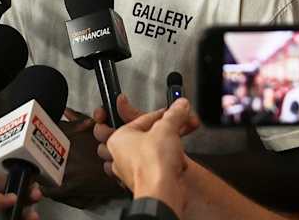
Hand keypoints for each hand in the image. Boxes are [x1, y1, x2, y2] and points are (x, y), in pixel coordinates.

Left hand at [106, 99, 192, 214]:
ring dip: (169, 146)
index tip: (174, 112)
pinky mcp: (146, 182)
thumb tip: (180, 106)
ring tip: (178, 144)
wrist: (162, 193)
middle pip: (148, 135)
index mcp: (118, 139)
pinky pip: (160, 166)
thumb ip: (174, 114)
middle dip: (167, 130)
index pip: (142, 119)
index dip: (162, 114)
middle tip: (177, 125)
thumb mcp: (166, 129)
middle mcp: (121, 156)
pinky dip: (170, 162)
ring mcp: (133, 171)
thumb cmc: (152, 165)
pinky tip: (178, 161)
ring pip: (154, 151)